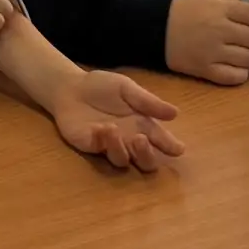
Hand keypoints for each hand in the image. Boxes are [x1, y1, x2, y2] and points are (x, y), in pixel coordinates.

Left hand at [51, 70, 184, 171]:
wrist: (71, 86)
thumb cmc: (102, 87)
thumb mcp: (126, 88)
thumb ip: (148, 102)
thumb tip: (175, 113)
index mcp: (141, 125)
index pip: (160, 140)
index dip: (170, 146)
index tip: (178, 149)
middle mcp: (129, 140)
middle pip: (145, 161)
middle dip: (147, 155)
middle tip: (143, 140)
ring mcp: (109, 146)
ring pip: (123, 161)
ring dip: (122, 149)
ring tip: (116, 129)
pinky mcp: (91, 146)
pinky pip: (101, 151)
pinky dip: (104, 141)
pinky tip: (103, 127)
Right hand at [165, 0, 248, 84]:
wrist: (154, 28)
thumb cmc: (184, 13)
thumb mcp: (210, 3)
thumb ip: (234, 11)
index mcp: (223, 10)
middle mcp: (221, 30)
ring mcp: (213, 51)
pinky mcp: (205, 70)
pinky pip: (235, 76)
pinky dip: (242, 74)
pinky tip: (239, 69)